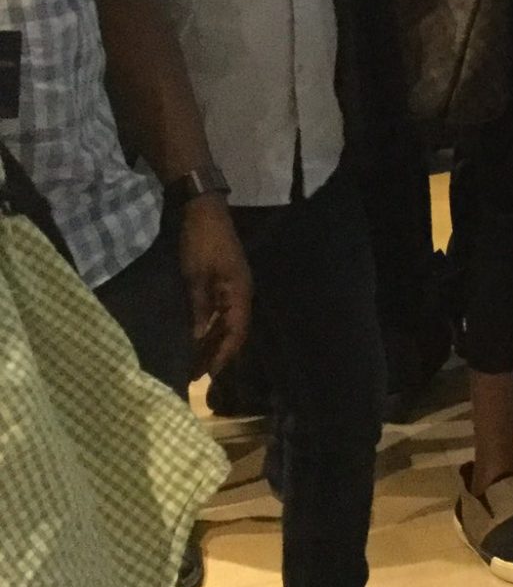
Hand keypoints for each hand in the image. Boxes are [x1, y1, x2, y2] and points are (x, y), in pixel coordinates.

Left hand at [179, 194, 251, 377]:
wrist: (202, 211)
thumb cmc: (200, 244)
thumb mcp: (195, 277)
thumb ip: (199, 309)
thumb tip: (199, 338)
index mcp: (239, 292)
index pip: (237, 331)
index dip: (224, 355)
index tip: (209, 376)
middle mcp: (242, 291)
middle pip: (235, 329)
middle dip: (220, 352)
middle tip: (201, 375)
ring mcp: (234, 285)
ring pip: (228, 321)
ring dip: (215, 341)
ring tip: (198, 361)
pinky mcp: (224, 280)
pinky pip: (222, 310)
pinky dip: (212, 326)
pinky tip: (198, 335)